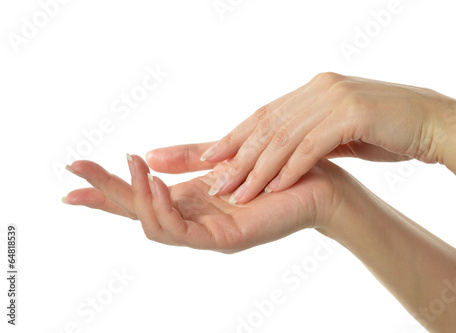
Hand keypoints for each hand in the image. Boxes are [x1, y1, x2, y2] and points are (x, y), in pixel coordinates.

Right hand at [64, 146, 347, 252]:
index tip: (74, 173)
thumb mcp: (219, 157)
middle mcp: (193, 219)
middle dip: (103, 195)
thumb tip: (146, 155)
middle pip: (136, 213)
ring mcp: (205, 233)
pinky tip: (154, 181)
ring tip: (129, 165)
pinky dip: (161, 207)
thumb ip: (185, 157)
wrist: (315, 182)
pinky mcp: (223, 238)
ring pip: (152, 226)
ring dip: (135, 196)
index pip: (139, 197)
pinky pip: (180, 231)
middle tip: (75, 171)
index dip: (106, 188)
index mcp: (191, 201)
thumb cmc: (272, 168)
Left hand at [194, 72, 455, 203]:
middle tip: (213, 181)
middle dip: (236, 157)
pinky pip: (312, 146)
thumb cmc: (387, 128)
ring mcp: (335, 99)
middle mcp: (319, 89)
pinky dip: (290, 169)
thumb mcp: (341, 129)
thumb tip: (284, 152)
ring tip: (236, 194)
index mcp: (313, 90)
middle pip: (266, 126)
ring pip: (283, 137)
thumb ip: (312, 134)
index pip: (264, 116)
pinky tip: (274, 189)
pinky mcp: (353, 115)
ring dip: (257, 169)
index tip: (208, 158)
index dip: (233, 137)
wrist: (433, 122)